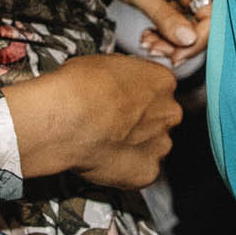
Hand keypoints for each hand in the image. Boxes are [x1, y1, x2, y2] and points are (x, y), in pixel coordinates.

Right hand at [7, 54, 180, 188]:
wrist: (67, 119)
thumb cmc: (80, 89)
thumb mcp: (101, 62)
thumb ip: (119, 75)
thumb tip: (113, 80)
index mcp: (161, 81)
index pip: (159, 87)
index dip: (138, 94)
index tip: (124, 98)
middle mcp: (167, 113)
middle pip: (160, 118)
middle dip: (140, 121)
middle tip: (113, 121)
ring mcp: (159, 144)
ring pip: (152, 146)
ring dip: (134, 145)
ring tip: (104, 141)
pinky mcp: (147, 171)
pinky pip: (141, 172)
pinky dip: (125, 168)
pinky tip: (105, 158)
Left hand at [119, 0, 210, 66]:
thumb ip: (166, 18)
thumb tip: (189, 40)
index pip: (210, 17)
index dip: (198, 41)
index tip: (177, 56)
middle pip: (199, 24)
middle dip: (178, 43)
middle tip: (155, 51)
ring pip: (186, 26)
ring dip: (168, 41)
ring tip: (147, 44)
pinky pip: (175, 22)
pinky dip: (162, 34)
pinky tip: (147, 37)